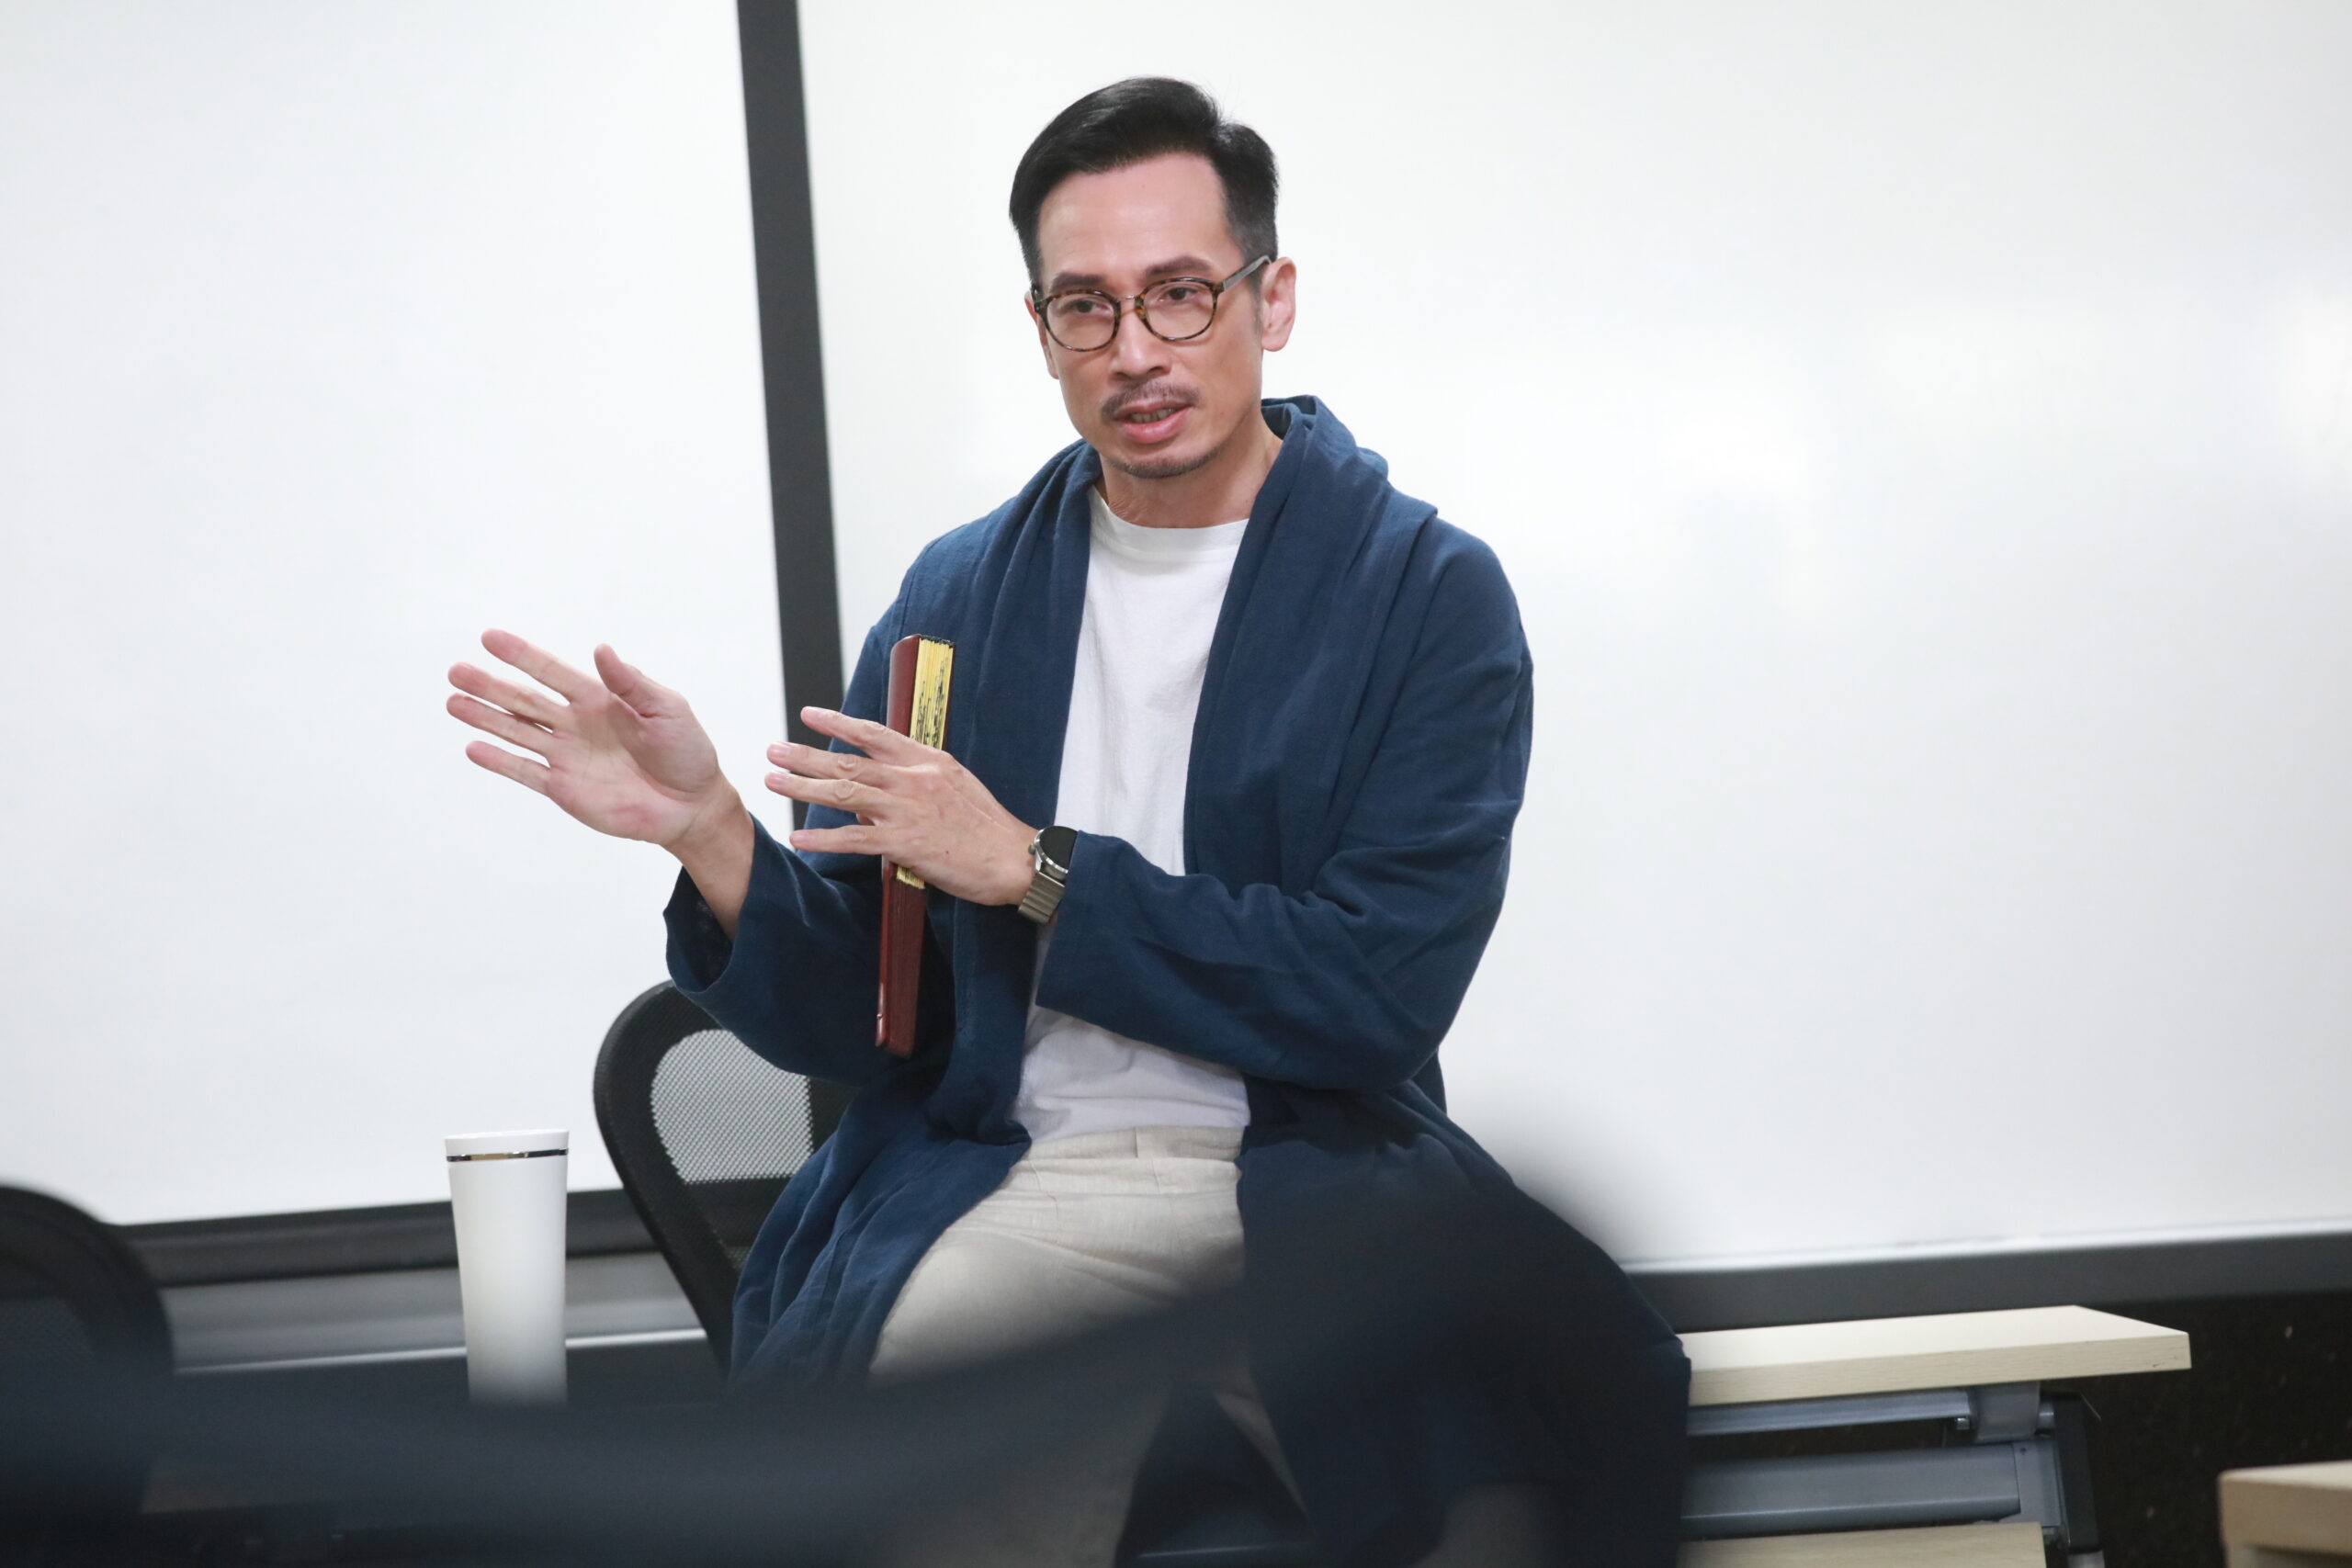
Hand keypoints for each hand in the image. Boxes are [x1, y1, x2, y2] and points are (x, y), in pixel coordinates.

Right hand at [446, 629, 740, 851]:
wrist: (691, 805)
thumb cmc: (686, 750)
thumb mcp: (667, 709)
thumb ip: (632, 683)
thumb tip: (601, 649)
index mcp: (599, 699)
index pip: (552, 672)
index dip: (522, 656)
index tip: (490, 638)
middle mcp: (575, 724)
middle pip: (524, 700)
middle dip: (490, 686)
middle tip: (456, 671)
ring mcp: (566, 756)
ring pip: (517, 732)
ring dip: (485, 718)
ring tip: (453, 702)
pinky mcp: (564, 789)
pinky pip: (526, 772)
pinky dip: (500, 762)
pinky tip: (473, 748)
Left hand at [767, 707, 1035, 905]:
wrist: (1014, 858)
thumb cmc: (987, 828)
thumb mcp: (954, 789)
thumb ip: (914, 785)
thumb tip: (875, 794)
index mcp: (928, 761)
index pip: (875, 734)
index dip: (838, 723)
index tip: (809, 715)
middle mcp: (915, 779)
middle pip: (849, 763)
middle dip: (805, 755)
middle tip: (773, 750)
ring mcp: (909, 810)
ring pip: (845, 793)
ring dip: (803, 787)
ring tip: (774, 782)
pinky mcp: (906, 843)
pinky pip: (855, 838)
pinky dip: (823, 838)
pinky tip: (799, 839)